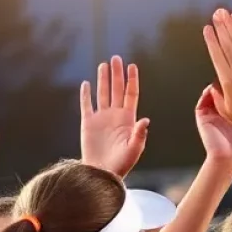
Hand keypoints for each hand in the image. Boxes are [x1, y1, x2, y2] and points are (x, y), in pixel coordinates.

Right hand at [80, 56, 149, 177]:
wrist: (102, 173)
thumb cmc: (121, 164)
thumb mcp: (134, 149)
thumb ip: (139, 134)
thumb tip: (145, 119)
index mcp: (128, 120)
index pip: (131, 95)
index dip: (131, 80)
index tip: (132, 66)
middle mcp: (115, 116)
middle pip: (116, 89)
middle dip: (117, 74)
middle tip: (116, 58)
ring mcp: (101, 118)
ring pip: (102, 93)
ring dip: (103, 79)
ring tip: (104, 64)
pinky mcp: (88, 123)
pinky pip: (86, 105)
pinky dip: (86, 94)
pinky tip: (87, 84)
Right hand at [196, 85, 231, 167]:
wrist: (227, 159)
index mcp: (231, 117)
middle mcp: (220, 114)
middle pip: (223, 93)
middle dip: (229, 84)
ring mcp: (211, 114)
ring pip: (214, 93)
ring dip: (220, 85)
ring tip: (227, 80)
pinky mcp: (202, 115)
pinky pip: (205, 97)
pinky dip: (211, 90)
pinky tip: (218, 87)